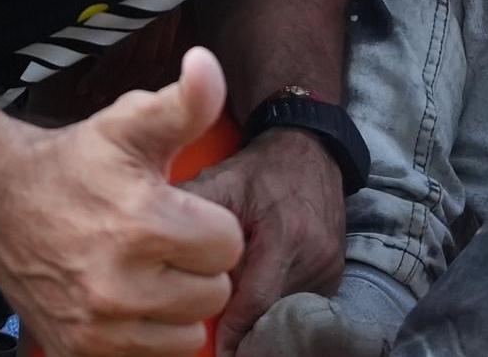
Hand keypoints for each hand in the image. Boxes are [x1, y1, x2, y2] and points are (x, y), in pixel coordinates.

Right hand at [0, 47, 243, 356]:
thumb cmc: (74, 162)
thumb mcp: (128, 122)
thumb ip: (184, 101)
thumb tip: (207, 64)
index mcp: (143, 222)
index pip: (228, 245)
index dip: (209, 225)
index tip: (179, 212)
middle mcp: (121, 283)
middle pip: (215, 293)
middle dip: (196, 267)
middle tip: (162, 244)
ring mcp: (99, 326)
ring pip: (190, 334)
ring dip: (177, 307)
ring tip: (147, 274)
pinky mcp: (81, 351)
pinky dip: (148, 336)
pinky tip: (129, 304)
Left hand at [180, 126, 346, 347]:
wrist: (309, 150)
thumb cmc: (259, 170)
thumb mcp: (222, 181)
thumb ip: (191, 209)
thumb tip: (153, 241)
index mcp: (286, 234)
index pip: (257, 299)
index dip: (234, 331)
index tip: (217, 353)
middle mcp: (315, 254)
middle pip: (272, 311)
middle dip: (244, 326)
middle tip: (220, 341)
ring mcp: (329, 265)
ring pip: (286, 310)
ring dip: (260, 314)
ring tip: (233, 313)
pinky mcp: (335, 272)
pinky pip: (301, 303)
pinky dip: (276, 304)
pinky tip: (257, 295)